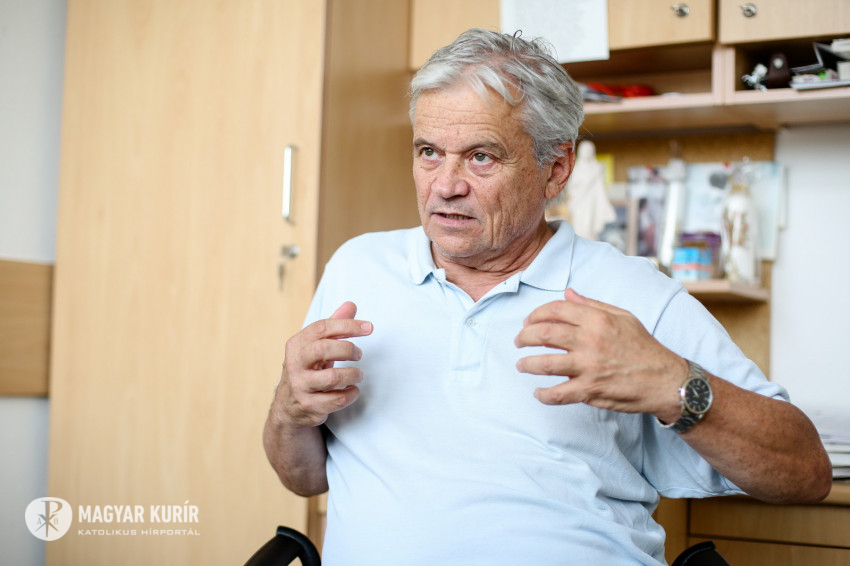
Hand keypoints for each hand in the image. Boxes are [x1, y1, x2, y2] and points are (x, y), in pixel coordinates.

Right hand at [275, 302, 372, 427]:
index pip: (322, 328)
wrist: (288, 407)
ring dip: (352, 374)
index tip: (368, 327)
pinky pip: (337, 399)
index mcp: (297, 345)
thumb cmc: (308, 370)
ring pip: (332, 378)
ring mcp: (301, 386)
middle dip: (347, 349)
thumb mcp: (316, 346)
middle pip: (323, 349)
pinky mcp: (309, 406)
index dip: (347, 325)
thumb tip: (350, 305)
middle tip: (359, 354)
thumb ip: (334, 326)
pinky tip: (352, 389)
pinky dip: (351, 394)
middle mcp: (295, 364)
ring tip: (358, 374)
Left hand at [515, 289, 685, 420]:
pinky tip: (538, 393)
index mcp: (597, 319)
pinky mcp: (590, 390)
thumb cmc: (644, 347)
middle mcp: (590, 340)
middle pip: (543, 334)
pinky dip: (543, 395)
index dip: (536, 315)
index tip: (529, 322)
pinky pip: (558, 394)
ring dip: (526, 364)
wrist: (666, 380)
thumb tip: (567, 293)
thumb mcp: (623, 317)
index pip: (555, 310)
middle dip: (524, 337)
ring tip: (521, 365)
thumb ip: (592, 305)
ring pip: (544, 363)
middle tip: (519, 342)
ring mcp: (588, 366)